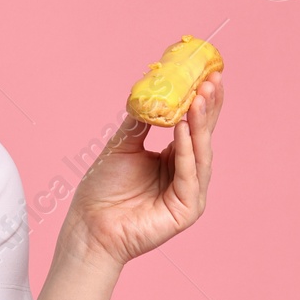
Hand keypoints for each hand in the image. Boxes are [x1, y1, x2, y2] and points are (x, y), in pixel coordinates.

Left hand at [62, 71, 224, 268]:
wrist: (89, 225)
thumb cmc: (102, 189)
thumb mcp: (123, 145)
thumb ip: (142, 121)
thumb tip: (155, 90)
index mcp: (174, 159)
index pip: (192, 126)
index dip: (201, 102)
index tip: (207, 75)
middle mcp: (186, 174)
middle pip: (202, 136)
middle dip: (207, 108)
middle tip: (211, 80)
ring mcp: (189, 193)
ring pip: (200, 153)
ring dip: (199, 124)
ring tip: (198, 97)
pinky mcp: (186, 209)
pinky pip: (189, 174)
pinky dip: (185, 149)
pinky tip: (182, 127)